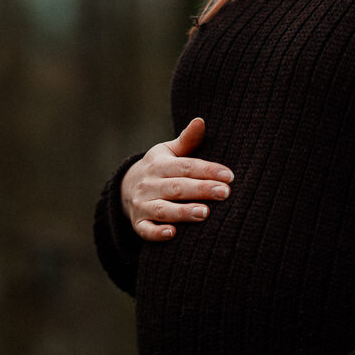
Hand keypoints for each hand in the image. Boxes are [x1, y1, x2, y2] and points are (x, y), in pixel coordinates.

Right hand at [121, 118, 233, 240]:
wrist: (125, 188)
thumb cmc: (158, 169)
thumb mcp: (168, 151)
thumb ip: (187, 140)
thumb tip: (201, 120)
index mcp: (159, 165)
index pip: (186, 166)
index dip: (207, 170)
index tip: (229, 175)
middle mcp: (149, 184)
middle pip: (177, 187)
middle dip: (201, 190)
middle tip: (224, 193)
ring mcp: (142, 205)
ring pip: (163, 209)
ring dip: (183, 212)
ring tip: (205, 213)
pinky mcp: (138, 224)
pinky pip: (146, 230)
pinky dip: (157, 233)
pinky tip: (172, 234)